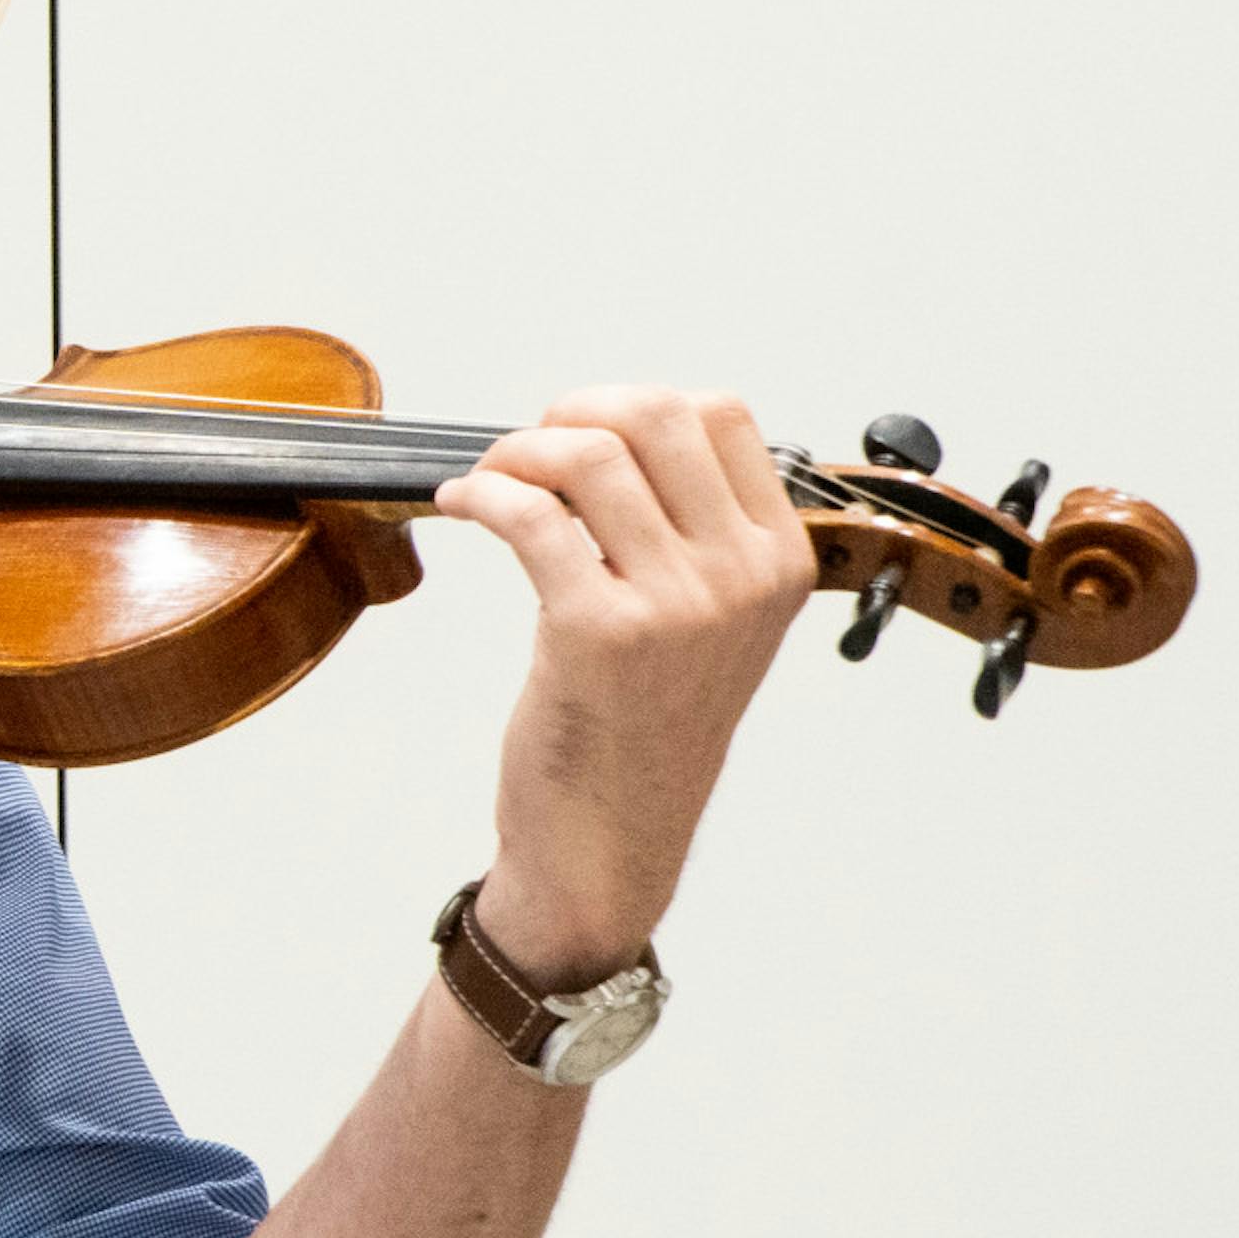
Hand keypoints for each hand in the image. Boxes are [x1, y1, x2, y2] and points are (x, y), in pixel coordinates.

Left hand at [433, 386, 817, 985]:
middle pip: (654, 415)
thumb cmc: (644, 723)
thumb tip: (613, 428)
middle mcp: (741, 576)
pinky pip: (530, 516)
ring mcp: (677, 604)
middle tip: (525, 449)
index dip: (633, 403)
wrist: (612, 835)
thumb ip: (692, 529)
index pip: (719, 415)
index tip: (581, 429)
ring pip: (588, 455)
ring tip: (489, 481)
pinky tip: (458, 506)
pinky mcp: (597, 632)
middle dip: (571, 411)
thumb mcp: (710, 619)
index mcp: (780, 559)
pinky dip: (481, 494)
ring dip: (516, 452)